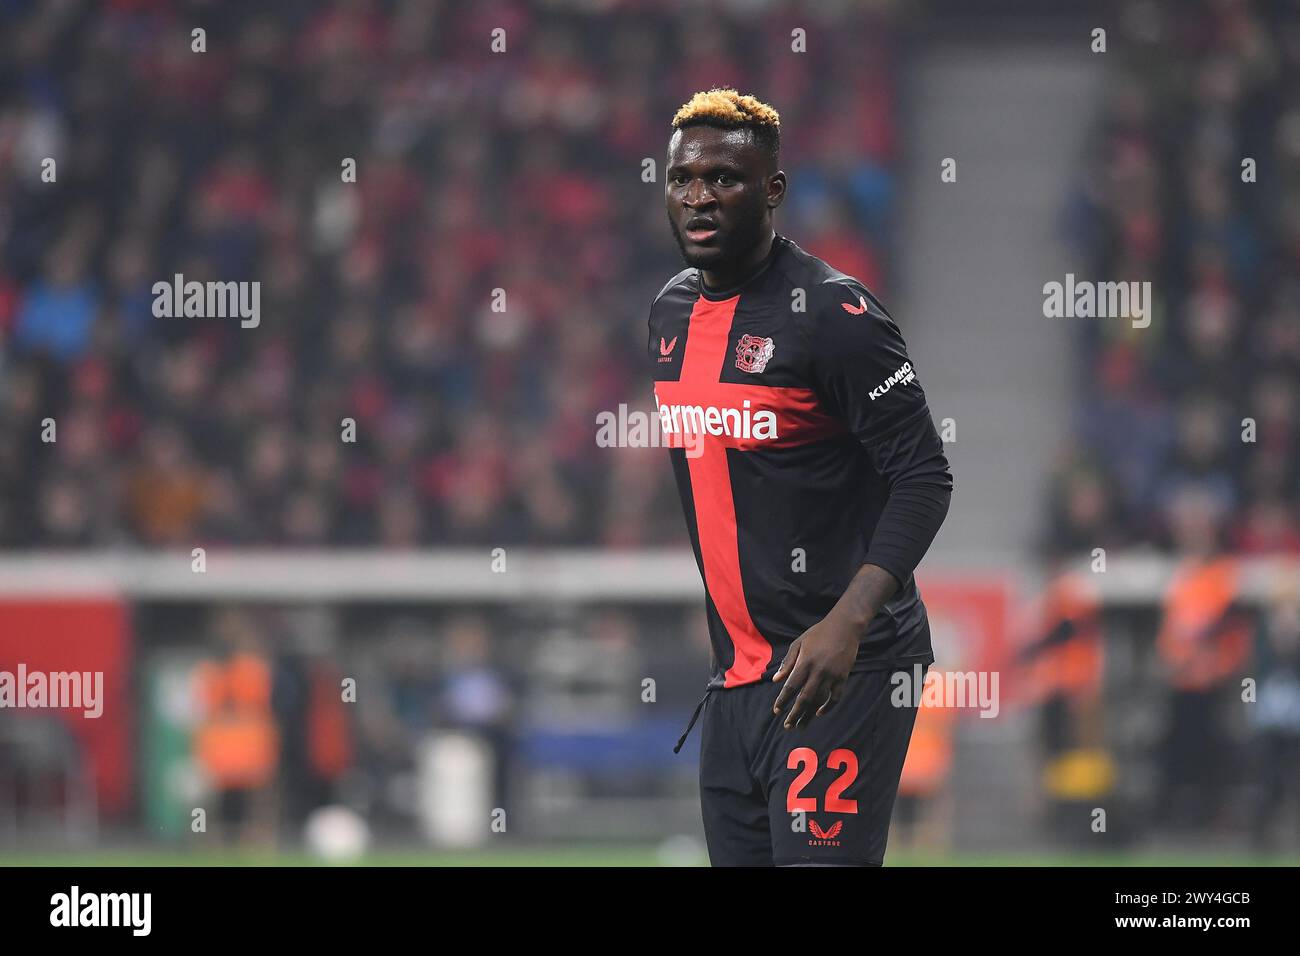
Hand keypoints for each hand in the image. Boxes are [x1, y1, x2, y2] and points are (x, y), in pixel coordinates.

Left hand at [771, 609, 860, 729]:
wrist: (845, 628)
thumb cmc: (818, 634)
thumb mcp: (799, 643)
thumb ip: (788, 662)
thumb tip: (776, 680)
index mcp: (805, 662)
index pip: (791, 686)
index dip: (783, 700)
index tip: (776, 711)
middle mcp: (818, 671)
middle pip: (804, 698)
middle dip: (795, 714)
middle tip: (787, 726)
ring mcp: (832, 676)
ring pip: (819, 701)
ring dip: (809, 715)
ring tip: (801, 726)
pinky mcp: (843, 678)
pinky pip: (835, 698)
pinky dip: (827, 708)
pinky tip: (819, 713)